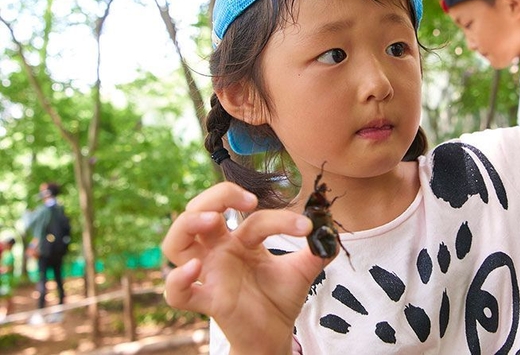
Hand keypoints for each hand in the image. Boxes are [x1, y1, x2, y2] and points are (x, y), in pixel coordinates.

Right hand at [161, 182, 329, 354]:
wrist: (275, 334)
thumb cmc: (279, 298)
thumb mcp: (302, 270)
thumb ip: (316, 250)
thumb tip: (332, 231)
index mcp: (238, 239)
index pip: (250, 216)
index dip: (278, 216)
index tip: (305, 226)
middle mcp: (218, 251)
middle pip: (196, 211)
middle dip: (215, 197)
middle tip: (246, 200)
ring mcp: (208, 274)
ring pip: (174, 243)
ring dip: (188, 225)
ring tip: (211, 220)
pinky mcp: (206, 300)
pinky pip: (176, 293)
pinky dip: (178, 279)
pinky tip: (195, 270)